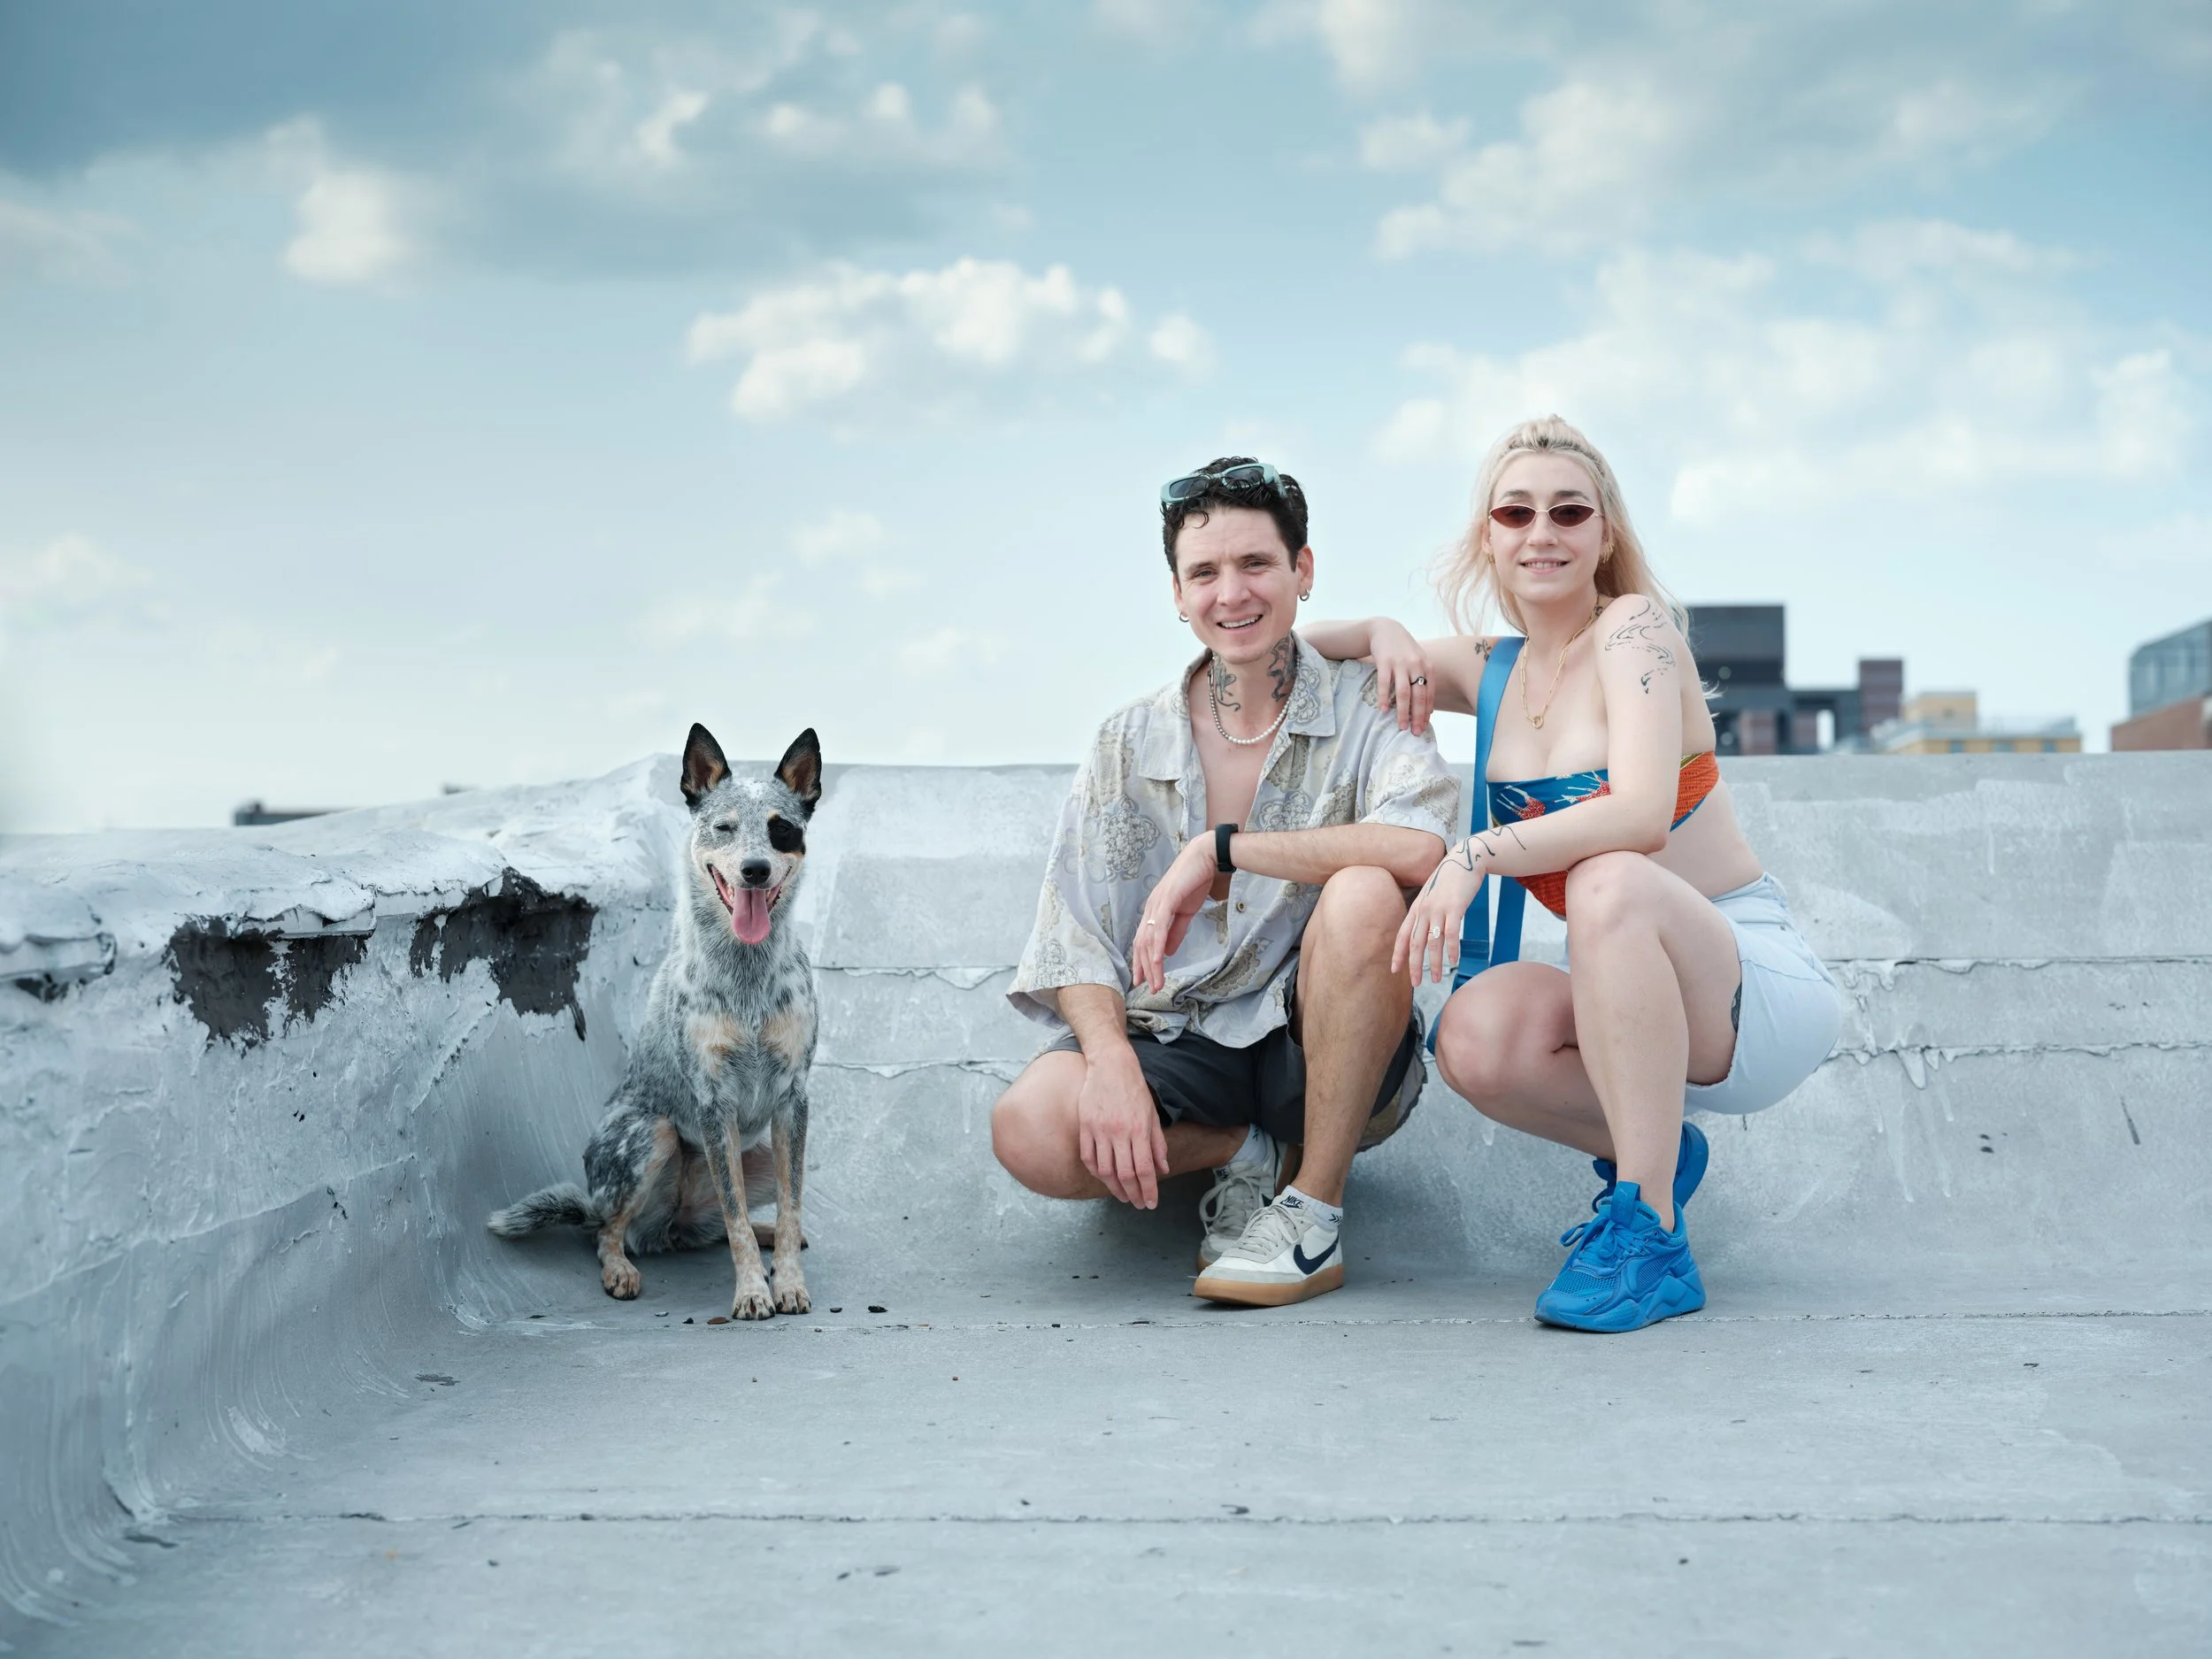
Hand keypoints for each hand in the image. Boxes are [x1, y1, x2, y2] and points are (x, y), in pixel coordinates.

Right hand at [1076, 1044, 1168, 1207]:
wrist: (1111, 1065)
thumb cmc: (1134, 1089)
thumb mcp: (1152, 1114)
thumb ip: (1157, 1144)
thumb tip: (1163, 1169)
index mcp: (1139, 1129)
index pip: (1144, 1169)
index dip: (1148, 1190)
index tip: (1150, 1203)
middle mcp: (1119, 1132)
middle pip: (1125, 1173)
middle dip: (1133, 1194)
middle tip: (1137, 1204)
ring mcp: (1099, 1130)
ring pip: (1105, 1170)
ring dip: (1114, 1188)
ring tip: (1122, 1196)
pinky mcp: (1085, 1126)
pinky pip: (1088, 1157)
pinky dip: (1095, 1172)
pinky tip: (1103, 1178)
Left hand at [1128, 841, 1215, 993]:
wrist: (1206, 858)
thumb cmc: (1196, 881)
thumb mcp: (1186, 912)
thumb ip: (1176, 931)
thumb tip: (1167, 952)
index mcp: (1154, 911)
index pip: (1143, 941)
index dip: (1143, 961)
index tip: (1146, 980)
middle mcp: (1151, 908)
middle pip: (1141, 944)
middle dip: (1143, 968)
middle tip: (1148, 988)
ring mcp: (1157, 904)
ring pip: (1148, 940)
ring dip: (1151, 964)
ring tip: (1155, 982)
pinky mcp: (1166, 900)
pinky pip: (1159, 928)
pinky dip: (1156, 947)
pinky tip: (1157, 961)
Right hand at [1368, 618, 1433, 735]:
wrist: (1385, 629)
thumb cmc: (1403, 650)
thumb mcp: (1418, 661)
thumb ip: (1424, 681)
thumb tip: (1430, 709)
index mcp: (1427, 666)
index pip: (1429, 694)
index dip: (1427, 712)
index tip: (1424, 727)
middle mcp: (1416, 664)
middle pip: (1418, 695)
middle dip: (1417, 716)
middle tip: (1415, 732)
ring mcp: (1400, 663)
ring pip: (1404, 692)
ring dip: (1403, 712)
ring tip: (1401, 726)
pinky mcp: (1384, 661)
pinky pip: (1385, 684)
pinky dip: (1385, 699)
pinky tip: (1384, 710)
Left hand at [1393, 847, 1486, 984]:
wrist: (1465, 859)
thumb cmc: (1449, 880)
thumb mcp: (1431, 895)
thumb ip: (1425, 912)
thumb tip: (1424, 932)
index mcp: (1416, 908)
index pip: (1402, 935)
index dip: (1397, 954)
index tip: (1394, 970)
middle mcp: (1424, 910)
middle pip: (1415, 943)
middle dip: (1414, 966)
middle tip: (1416, 983)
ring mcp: (1439, 909)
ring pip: (1433, 942)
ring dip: (1434, 963)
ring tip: (1435, 979)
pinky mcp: (1455, 908)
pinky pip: (1452, 933)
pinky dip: (1452, 949)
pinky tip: (1453, 961)